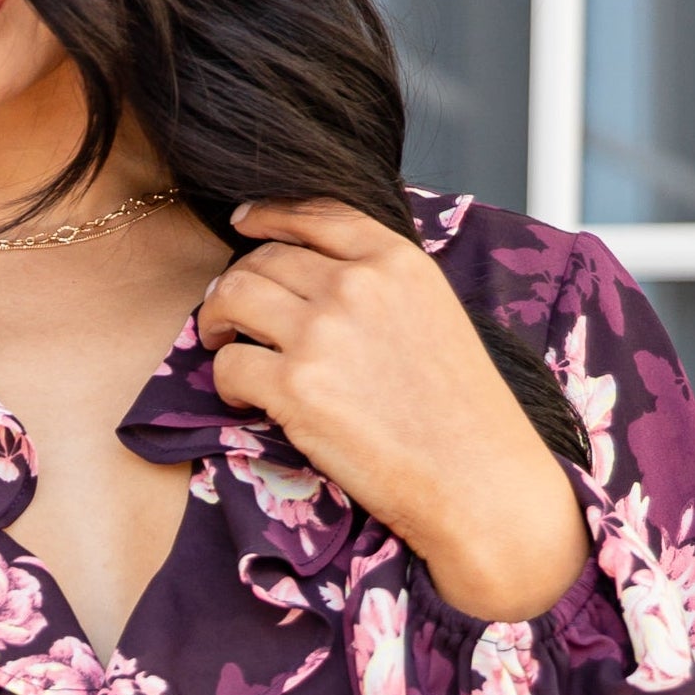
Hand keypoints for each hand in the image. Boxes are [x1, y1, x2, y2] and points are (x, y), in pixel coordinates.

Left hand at [200, 200, 591, 621]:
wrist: (478, 481)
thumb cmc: (466, 416)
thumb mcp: (437, 316)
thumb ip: (384, 286)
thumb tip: (321, 278)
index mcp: (398, 261)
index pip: (315, 213)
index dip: (269, 215)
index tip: (245, 223)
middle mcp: (357, 285)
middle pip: (263, 258)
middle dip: (237, 281)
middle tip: (228, 312)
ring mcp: (321, 333)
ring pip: (233, 297)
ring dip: (216, 320)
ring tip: (221, 343)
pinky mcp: (295, 386)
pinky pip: (229, 364)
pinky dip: (226, 380)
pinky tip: (245, 398)